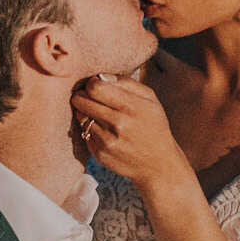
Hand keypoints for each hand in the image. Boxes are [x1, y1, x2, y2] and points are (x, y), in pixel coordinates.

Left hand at [71, 74, 195, 197]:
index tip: (96, 85)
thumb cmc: (154, 125)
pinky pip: (84, 134)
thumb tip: (101, 76)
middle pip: (82, 101)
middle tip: (87, 96)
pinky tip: (103, 130)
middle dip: (82, 95)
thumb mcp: (150, 99)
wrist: (158, 164)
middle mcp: (119, 124)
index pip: (95, 87)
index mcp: (132, 107)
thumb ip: (127, 83)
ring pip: (81, 116)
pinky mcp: (100, 155)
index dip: (92, 83)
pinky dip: (89, 129)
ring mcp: (108, 142)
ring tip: (96, 112)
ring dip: (84, 112)